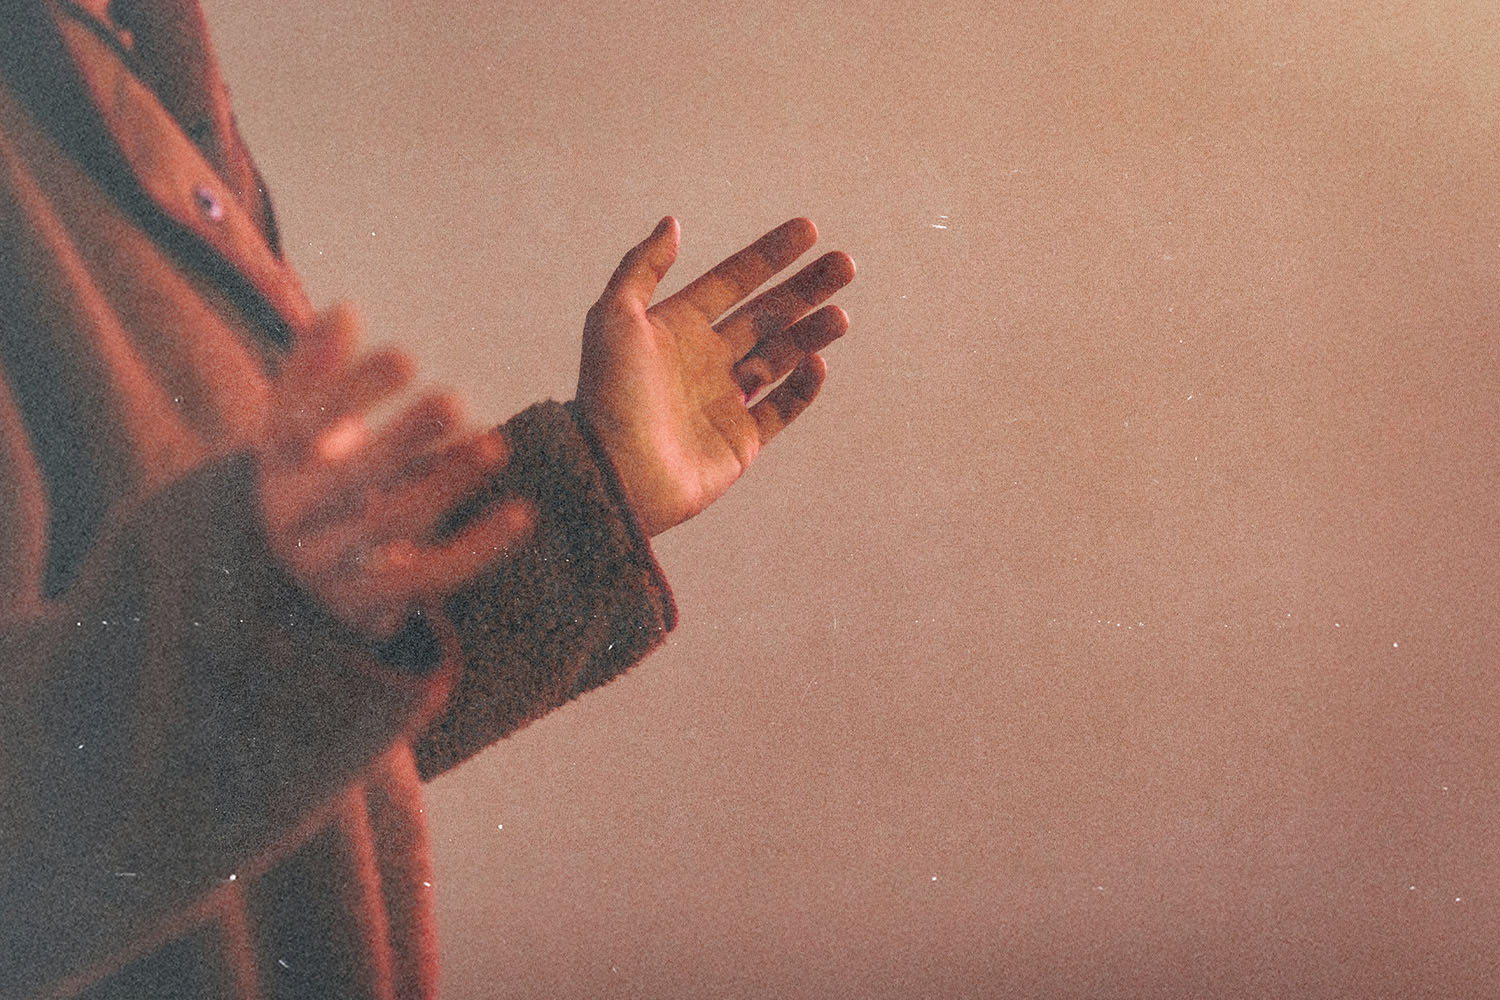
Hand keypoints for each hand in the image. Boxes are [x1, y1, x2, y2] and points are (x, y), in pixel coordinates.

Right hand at [257, 305, 531, 637]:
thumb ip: (317, 370)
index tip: (407, 358)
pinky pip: (431, 574)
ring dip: (445, 482)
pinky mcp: (370, 605)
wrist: (295, 580)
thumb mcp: (301, 425)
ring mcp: (327, 566)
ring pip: (389, 523)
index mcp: (274, 461)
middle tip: (453, 399)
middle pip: (346, 477)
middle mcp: (290, 516)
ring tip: (495, 443)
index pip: (303, 420)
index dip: (353, 389)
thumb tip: (343, 313)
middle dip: (402, 437)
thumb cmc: (315, 478)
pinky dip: (478, 546)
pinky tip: (521, 514)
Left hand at [577, 217, 854, 536]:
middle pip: (767, 314)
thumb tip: (673, 222)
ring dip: (812, 333)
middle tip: (845, 263)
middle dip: (806, 289)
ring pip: (781, 357)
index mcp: (676, 327)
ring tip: (840, 316)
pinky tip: (816, 363)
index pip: (733, 281)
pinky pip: (781, 408)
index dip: (769, 255)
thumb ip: (642, 267)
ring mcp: (725, 400)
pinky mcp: (740, 441)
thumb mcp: (613, 317)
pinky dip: (802, 387)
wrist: (613, 472)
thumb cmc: (608, 394)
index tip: (808, 229)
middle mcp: (704, 360)